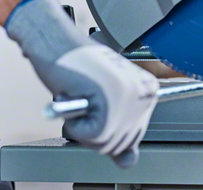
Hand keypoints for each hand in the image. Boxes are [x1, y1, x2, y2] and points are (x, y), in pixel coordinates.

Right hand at [5, 0, 158, 166]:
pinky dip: (75, 124)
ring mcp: (130, 96)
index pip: (133, 136)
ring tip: (81, 96)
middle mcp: (145, 93)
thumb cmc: (75, 65)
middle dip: (95, 129)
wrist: (55, 41)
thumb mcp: (104, 100)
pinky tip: (76, 97)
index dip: (106, 126)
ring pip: (106, 143)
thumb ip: (120, 131)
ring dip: (83, 126)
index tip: (97, 102)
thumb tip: (129, 161)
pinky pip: (92, 137)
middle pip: (120, 143)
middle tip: (85, 99)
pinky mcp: (111, 101)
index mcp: (148, 90)